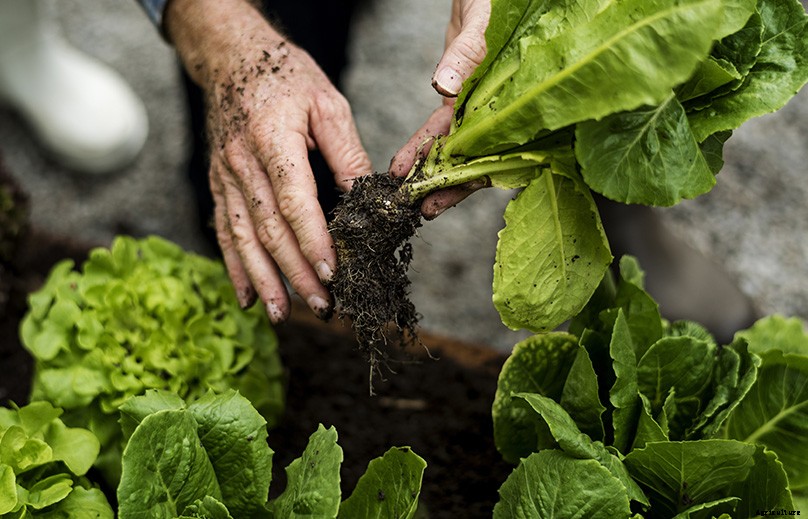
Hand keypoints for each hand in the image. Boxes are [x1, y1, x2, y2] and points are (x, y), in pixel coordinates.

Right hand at [166, 0, 370, 323]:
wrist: (230, 56)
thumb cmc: (286, 75)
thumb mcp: (328, 103)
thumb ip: (347, 153)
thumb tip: (368, 198)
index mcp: (273, 139)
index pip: (294, 201)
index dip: (313, 241)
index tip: (333, 273)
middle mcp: (242, 162)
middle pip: (269, 229)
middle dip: (296, 272)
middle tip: (322, 305)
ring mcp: (224, 176)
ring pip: (242, 238)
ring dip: (264, 280)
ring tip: (282, 314)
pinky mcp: (218, 184)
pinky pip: (224, 230)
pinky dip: (235, 266)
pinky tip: (247, 296)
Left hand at [390, 0, 490, 218]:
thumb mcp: (483, 22)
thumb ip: (467, 53)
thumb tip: (444, 86)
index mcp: (515, 98)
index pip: (494, 147)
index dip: (468, 174)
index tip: (441, 194)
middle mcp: (499, 109)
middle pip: (476, 157)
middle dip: (447, 185)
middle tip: (422, 208)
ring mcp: (482, 106)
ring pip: (458, 148)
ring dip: (432, 172)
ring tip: (408, 195)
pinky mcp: (464, 98)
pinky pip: (444, 128)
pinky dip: (425, 147)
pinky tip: (406, 165)